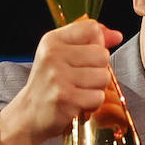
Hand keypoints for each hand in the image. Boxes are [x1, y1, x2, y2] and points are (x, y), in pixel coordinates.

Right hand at [0, 18, 122, 144]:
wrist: (28, 115)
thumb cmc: (49, 84)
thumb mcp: (61, 56)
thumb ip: (89, 42)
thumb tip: (116, 35)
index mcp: (52, 40)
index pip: (91, 29)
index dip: (99, 43)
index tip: (88, 57)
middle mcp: (53, 55)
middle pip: (102, 54)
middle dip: (99, 70)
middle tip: (81, 80)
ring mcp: (58, 77)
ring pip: (104, 77)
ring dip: (96, 88)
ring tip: (79, 91)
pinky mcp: (65, 98)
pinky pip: (98, 97)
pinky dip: (93, 104)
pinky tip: (78, 103)